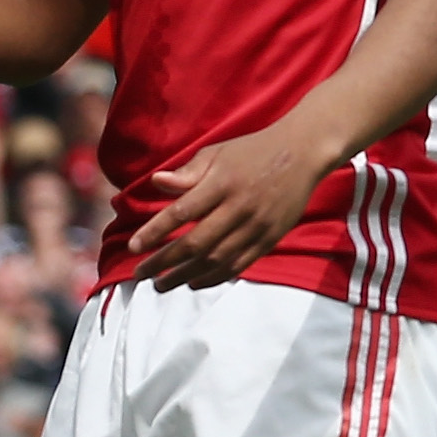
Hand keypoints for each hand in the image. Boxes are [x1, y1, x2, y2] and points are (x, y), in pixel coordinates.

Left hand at [129, 124, 328, 288]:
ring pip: (217, 259)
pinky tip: (195, 282)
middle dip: (165, 261)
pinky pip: (240, 264)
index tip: (134, 247)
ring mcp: (258, 225)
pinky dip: (215, 277)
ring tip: (162, 284)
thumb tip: (156, 183)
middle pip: (197, 243)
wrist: (303, 154)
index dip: (155, 231)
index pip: (182, 212)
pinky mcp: (271, 237)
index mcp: (222, 182)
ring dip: (186, 275)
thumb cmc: (252, 151)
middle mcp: (240, 207)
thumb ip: (187, 172)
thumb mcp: (216, 153)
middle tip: (141, 274)